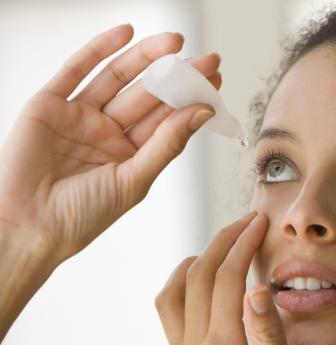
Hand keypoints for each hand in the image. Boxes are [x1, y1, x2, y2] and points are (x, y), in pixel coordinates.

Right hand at [0, 23, 220, 269]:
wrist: (27, 227)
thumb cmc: (83, 215)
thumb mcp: (134, 180)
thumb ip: (167, 144)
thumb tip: (203, 112)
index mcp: (131, 154)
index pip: (167, 120)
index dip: (191, 99)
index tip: (215, 80)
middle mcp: (108, 132)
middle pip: (149, 96)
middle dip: (177, 76)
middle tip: (207, 59)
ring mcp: (80, 116)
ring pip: (118, 79)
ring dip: (146, 57)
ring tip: (176, 42)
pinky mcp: (50, 105)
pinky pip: (77, 70)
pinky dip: (100, 49)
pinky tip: (126, 33)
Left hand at [155, 212, 299, 344]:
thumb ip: (269, 337)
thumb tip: (257, 291)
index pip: (229, 278)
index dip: (245, 244)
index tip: (258, 224)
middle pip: (198, 275)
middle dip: (224, 240)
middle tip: (246, 223)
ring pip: (173, 291)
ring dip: (197, 260)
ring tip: (223, 246)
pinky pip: (168, 312)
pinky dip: (182, 284)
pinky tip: (203, 281)